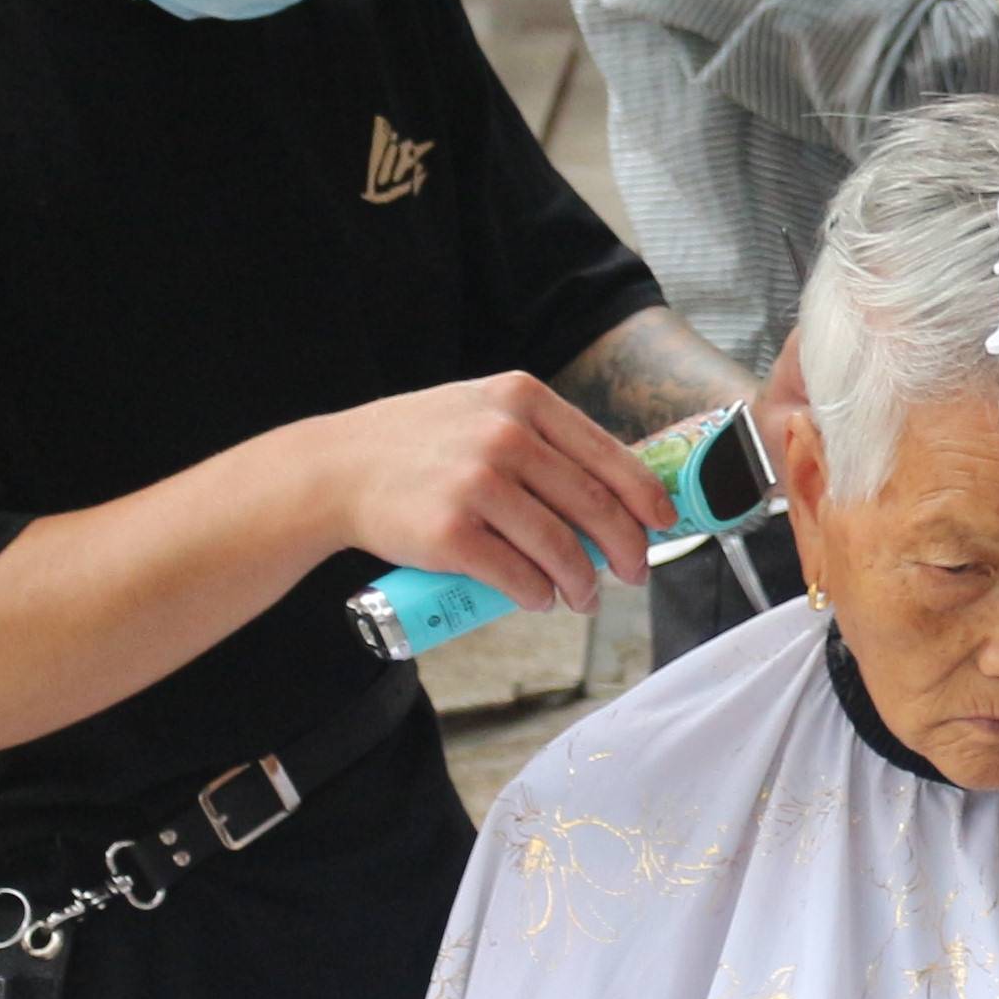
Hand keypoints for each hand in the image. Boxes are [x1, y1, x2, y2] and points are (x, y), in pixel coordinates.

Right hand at [323, 373, 675, 615]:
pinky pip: (517, 575)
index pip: (608, 454)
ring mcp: (476, 483)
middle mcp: (504, 435)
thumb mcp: (482, 410)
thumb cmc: (418, 445)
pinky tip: (540, 599)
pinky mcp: (450, 532)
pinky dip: (538, 595)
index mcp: (522, 399)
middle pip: (594, 505)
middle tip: (635, 573)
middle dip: (625, 549)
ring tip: (582, 596)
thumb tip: (614, 487)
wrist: (334, 469)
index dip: (644, 497)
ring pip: (560, 547)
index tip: (664, 524)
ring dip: (583, 582)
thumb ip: (541, 436)